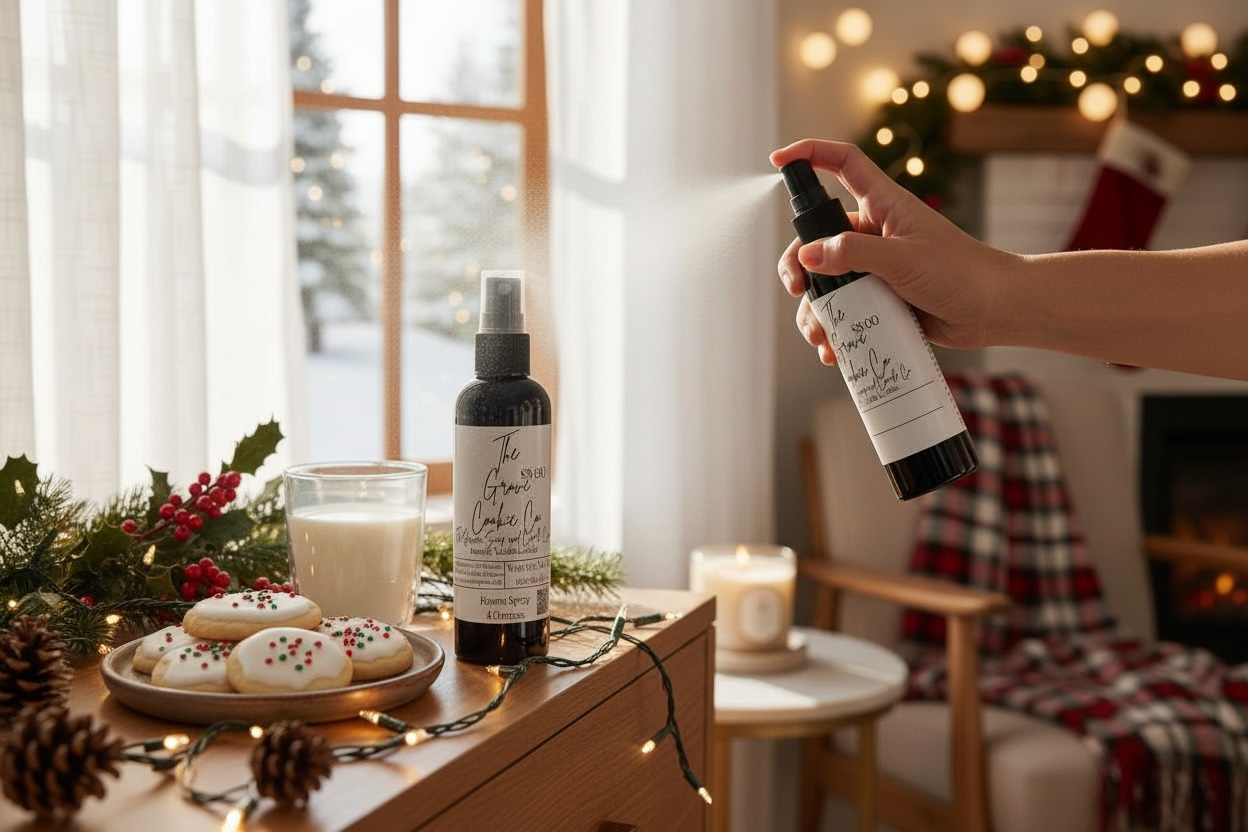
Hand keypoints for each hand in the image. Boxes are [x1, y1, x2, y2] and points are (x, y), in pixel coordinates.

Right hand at [770, 139, 1012, 363]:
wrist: (996, 311)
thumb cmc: (961, 273)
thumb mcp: (903, 259)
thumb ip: (852, 254)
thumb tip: (807, 257)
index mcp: (883, 205)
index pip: (842, 164)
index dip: (810, 154)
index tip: (779, 161)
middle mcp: (875, 233)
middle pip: (817, 237)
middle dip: (798, 264)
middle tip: (797, 288)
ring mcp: (875, 268)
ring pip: (826, 281)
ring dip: (815, 309)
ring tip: (821, 335)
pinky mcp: (880, 299)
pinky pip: (844, 310)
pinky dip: (834, 329)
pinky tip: (834, 350)